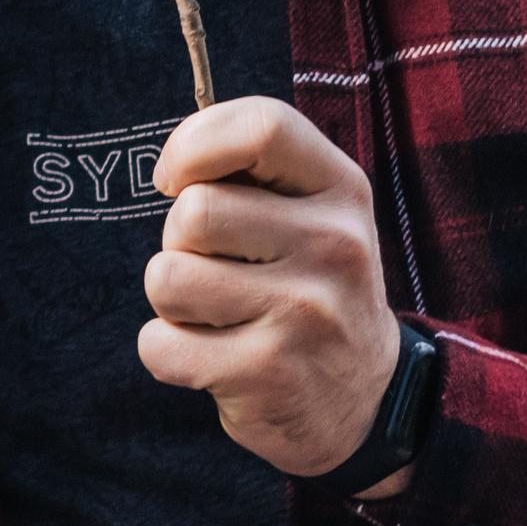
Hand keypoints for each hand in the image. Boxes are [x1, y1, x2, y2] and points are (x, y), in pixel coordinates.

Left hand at [138, 97, 409, 497]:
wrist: (366, 398)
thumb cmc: (310, 285)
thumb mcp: (311, 213)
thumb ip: (253, 170)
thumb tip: (174, 165)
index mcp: (342, 188)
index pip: (261, 127)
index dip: (194, 144)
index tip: (176, 179)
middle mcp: (335, 244)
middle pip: (193, 212)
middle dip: (179, 242)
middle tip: (216, 268)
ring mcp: (306, 312)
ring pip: (168, 278)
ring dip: (172, 300)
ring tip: (217, 313)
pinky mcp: (270, 372)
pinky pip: (160, 345)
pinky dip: (167, 353)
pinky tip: (214, 357)